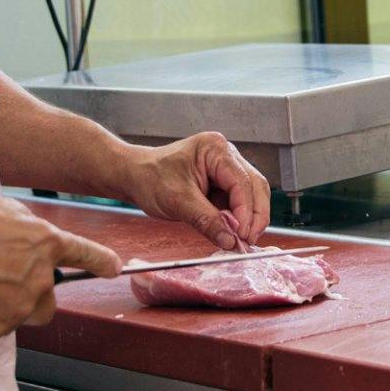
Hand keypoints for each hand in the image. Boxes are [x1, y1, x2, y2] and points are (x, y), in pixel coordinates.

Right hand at [0, 196, 120, 340]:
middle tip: (0, 284)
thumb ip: (27, 227)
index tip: (113, 268)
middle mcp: (40, 279)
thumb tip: (27, 237)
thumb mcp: (5, 210)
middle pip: (48, 301)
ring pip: (20, 316)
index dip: (101, 262)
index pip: (86, 255)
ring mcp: (20, 307)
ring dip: (4, 308)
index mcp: (46, 244)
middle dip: (31, 297)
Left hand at [121, 132, 271, 249]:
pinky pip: (238, 202)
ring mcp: (226, 169)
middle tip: (248, 241)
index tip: (243, 236)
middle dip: (254, 216)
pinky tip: (233, 233)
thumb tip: (231, 241)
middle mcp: (226, 155)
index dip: (247, 211)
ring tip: (241, 240)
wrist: (135, 177)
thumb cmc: (150, 178)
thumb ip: (207, 221)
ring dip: (249, 219)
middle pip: (255, 186)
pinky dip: (239, 219)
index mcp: (216, 149)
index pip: (242, 182)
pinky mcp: (222, 183)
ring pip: (251, 195)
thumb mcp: (178, 201)